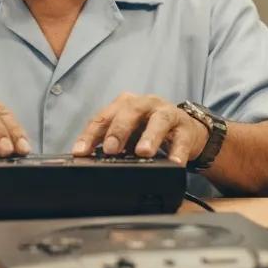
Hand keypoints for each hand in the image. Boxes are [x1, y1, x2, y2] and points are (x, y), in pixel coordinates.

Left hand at [71, 93, 209, 166]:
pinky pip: (182, 139)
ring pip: (159, 121)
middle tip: (110, 149)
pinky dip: (178, 151)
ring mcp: (167, 113)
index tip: (80, 152)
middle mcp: (145, 104)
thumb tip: (86, 160)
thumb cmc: (149, 130)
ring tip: (143, 153)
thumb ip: (109, 143)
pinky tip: (174, 163)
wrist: (187, 130)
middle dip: (118, 130)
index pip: (103, 117)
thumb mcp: (127, 134)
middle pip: (130, 112)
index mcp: (125, 105)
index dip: (90, 135)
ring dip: (150, 136)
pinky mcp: (186, 128)